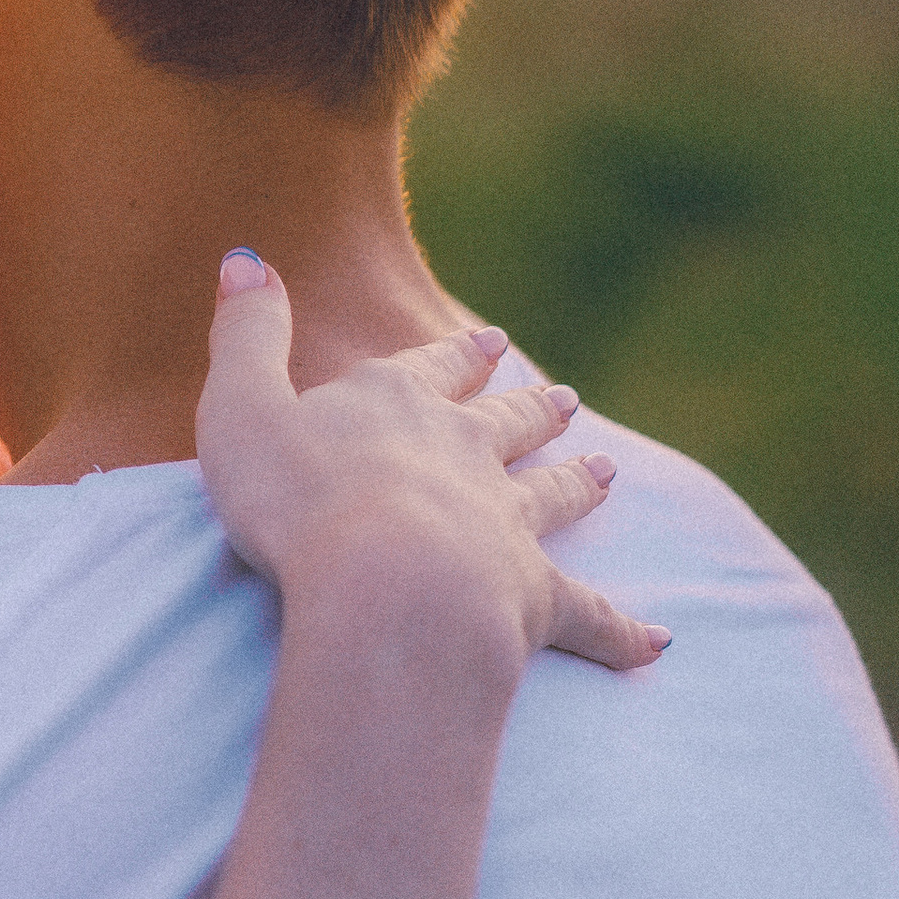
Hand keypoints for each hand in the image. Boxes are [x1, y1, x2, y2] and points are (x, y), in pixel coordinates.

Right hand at [193, 257, 669, 676]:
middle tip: (561, 399)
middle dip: (528, 408)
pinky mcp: (534, 596)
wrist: (385, 586)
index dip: (455, 358)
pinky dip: (622, 630)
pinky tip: (656, 641)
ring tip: (606, 470)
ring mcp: (506, 523)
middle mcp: (462, 452)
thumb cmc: (299, 498)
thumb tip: (243, 257)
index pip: (430, 370)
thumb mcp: (242, 405)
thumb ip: (247, 335)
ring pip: (551, 494)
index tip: (492, 343)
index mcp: (395, 405)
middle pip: (504, 423)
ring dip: (576, 482)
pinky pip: (589, 614)